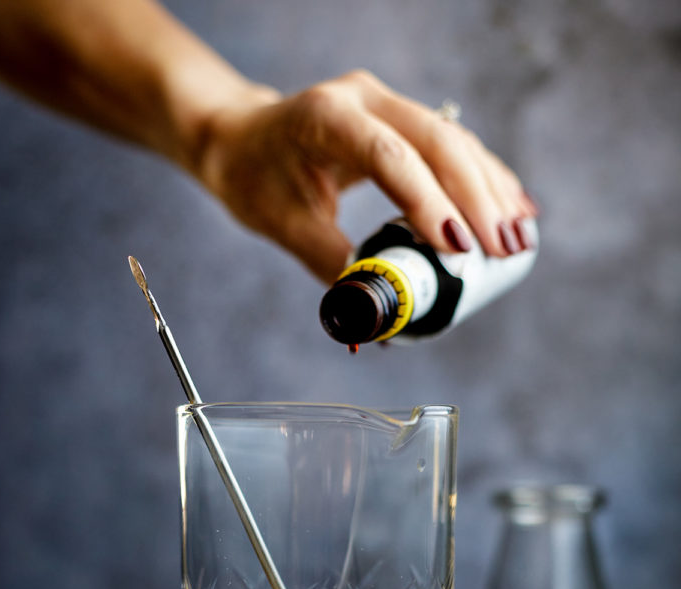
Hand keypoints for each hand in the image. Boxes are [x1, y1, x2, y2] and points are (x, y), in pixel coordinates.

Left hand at [192, 69, 537, 282]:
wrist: (243, 140)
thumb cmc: (256, 178)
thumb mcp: (282, 225)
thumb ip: (331, 264)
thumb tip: (375, 316)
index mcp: (326, 118)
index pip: (389, 156)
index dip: (428, 201)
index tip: (459, 247)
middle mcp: (363, 99)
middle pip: (437, 143)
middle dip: (477, 200)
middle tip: (502, 250)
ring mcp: (388, 104)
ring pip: (455, 142)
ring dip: (491, 191)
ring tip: (518, 240)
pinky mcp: (405, 119)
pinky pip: (455, 146)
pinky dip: (485, 179)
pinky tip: (515, 209)